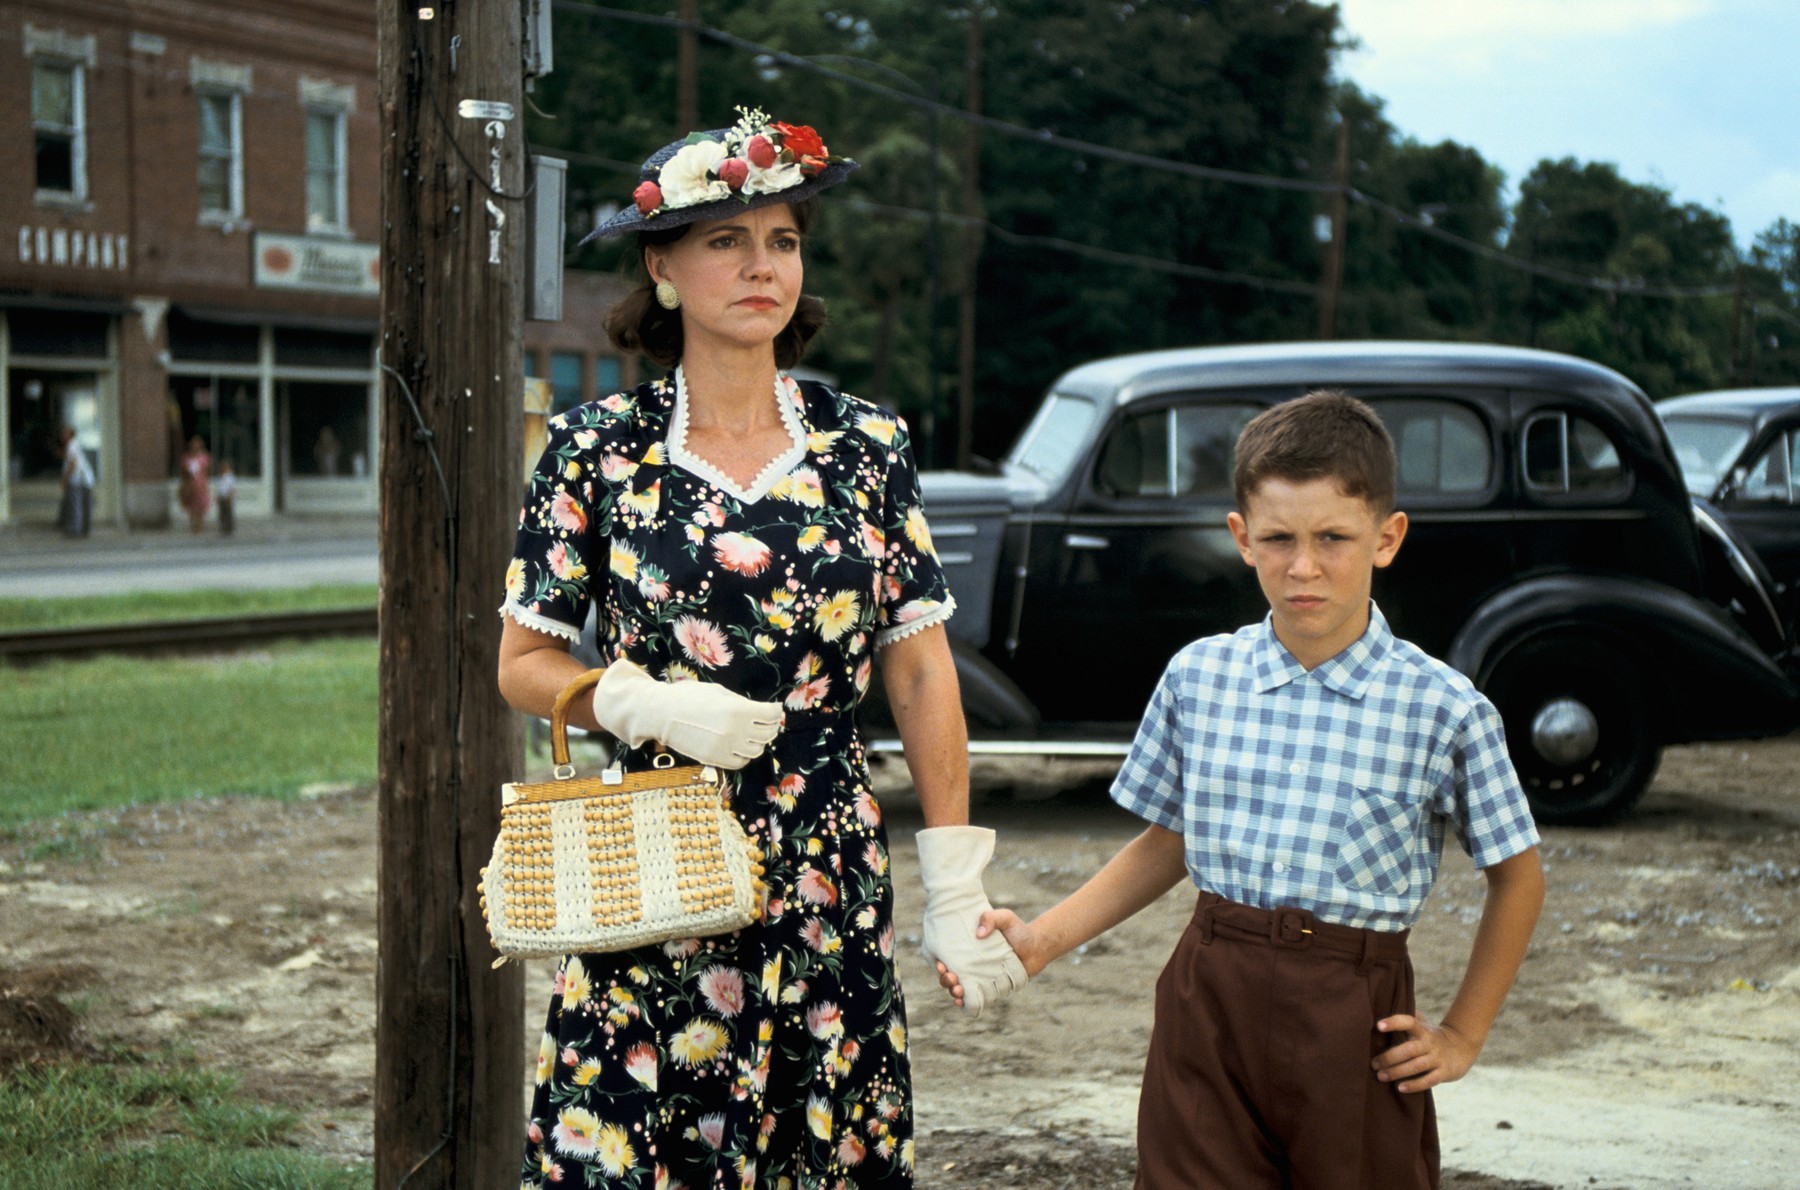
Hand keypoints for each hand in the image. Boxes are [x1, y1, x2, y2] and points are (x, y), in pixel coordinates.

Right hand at [591, 660, 781, 769]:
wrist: (662, 714)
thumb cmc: (689, 697)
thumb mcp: (719, 692)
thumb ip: (742, 703)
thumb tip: (761, 711)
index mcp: (738, 710)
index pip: (771, 715)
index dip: (776, 711)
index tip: (775, 709)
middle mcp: (735, 731)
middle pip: (767, 733)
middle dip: (770, 726)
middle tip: (767, 722)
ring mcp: (725, 748)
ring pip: (757, 750)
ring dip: (758, 742)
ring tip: (753, 734)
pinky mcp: (715, 759)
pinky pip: (741, 762)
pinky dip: (744, 755)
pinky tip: (740, 746)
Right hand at [936, 908, 1043, 1006]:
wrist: (1037, 946)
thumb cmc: (1018, 930)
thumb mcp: (1005, 918)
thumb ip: (991, 918)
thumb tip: (979, 934)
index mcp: (968, 949)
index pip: (947, 958)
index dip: (939, 964)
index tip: (940, 964)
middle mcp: (971, 965)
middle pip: (950, 977)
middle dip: (945, 980)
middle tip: (950, 976)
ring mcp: (981, 978)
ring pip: (961, 990)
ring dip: (954, 992)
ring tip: (958, 990)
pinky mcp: (992, 989)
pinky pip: (976, 999)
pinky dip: (967, 1003)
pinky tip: (962, 1003)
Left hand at [1371, 1014, 1479, 1092]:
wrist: (1462, 1047)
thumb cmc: (1432, 1036)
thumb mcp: (1423, 1025)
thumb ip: (1408, 1019)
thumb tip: (1384, 1007)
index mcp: (1423, 1030)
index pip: (1409, 1022)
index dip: (1394, 1022)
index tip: (1379, 1026)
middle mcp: (1430, 1043)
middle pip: (1409, 1049)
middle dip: (1389, 1057)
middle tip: (1373, 1064)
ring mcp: (1437, 1058)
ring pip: (1417, 1066)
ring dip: (1397, 1072)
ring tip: (1381, 1076)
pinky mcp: (1443, 1073)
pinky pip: (1428, 1080)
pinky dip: (1414, 1085)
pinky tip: (1400, 1088)